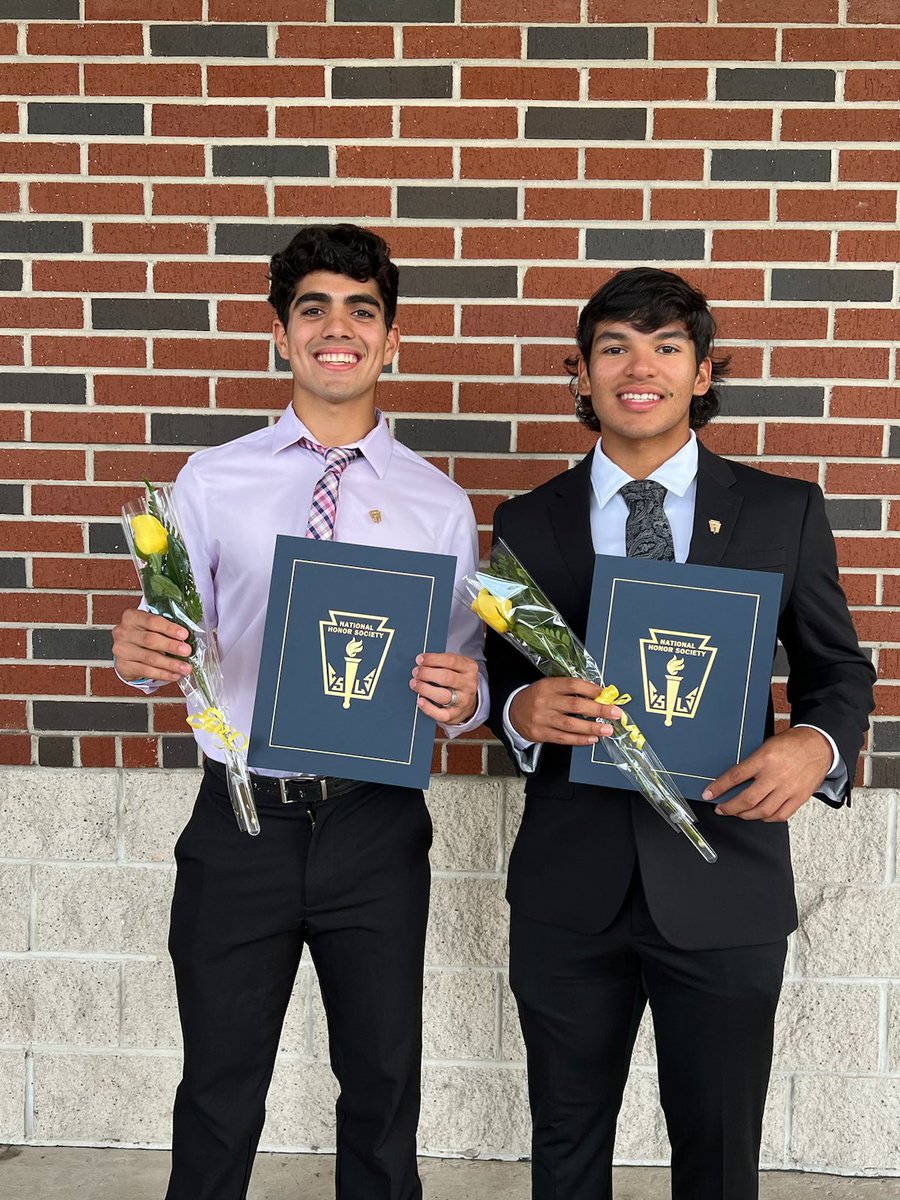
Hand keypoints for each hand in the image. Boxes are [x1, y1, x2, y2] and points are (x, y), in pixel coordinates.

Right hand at [112, 607, 192, 683]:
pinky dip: (163, 674)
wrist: (125, 650)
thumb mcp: (150, 626)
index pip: (152, 621)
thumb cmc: (143, 634)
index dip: (169, 628)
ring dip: (171, 664)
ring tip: (185, 668)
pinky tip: (175, 675)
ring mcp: (121, 650)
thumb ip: (164, 628)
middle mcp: (123, 633)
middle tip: (187, 651)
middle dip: (171, 646)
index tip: (184, 634)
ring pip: (150, 658)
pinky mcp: (124, 666)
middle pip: (150, 640)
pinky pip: (147, 671)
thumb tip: (187, 638)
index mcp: (131, 617)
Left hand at [410, 652, 478, 723]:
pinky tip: (420, 701)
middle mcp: (468, 685)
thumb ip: (442, 662)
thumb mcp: (456, 666)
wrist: (468, 702)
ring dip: (425, 689)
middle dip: (427, 673)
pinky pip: (441, 714)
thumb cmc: (457, 680)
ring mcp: (463, 701)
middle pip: (447, 677)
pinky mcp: (455, 715)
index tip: (419, 659)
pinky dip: (428, 708)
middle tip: (416, 672)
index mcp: (469, 668)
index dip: (433, 659)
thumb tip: (422, 662)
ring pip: (443, 696)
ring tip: (414, 684)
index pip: (451, 661)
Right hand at [508, 677, 621, 746]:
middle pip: (574, 705)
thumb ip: (570, 690)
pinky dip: (579, 739)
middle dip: (598, 709)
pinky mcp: (540, 734)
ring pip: (570, 724)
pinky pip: (563, 738)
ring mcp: (541, 719)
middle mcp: (544, 701)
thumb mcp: (550, 686)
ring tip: (607, 729)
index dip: (591, 689)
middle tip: (615, 713)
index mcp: (548, 685)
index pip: (572, 685)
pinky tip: (592, 739)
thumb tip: (599, 696)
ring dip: (591, 727)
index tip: (606, 694)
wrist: (512, 711)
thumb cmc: (537, 697)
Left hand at [703, 726, 832, 821]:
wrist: (820, 745)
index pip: (735, 776)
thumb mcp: (766, 745)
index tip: (708, 794)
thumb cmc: (792, 743)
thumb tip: (733, 779)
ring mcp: (789, 789)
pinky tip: (759, 815)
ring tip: (737, 813)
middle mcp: (776, 775)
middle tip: (721, 809)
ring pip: (762, 811)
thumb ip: (752, 762)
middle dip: (729, 807)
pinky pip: (780, 815)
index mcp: (765, 759)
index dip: (719, 787)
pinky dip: (766, 818)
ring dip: (745, 815)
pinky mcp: (799, 798)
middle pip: (747, 799)